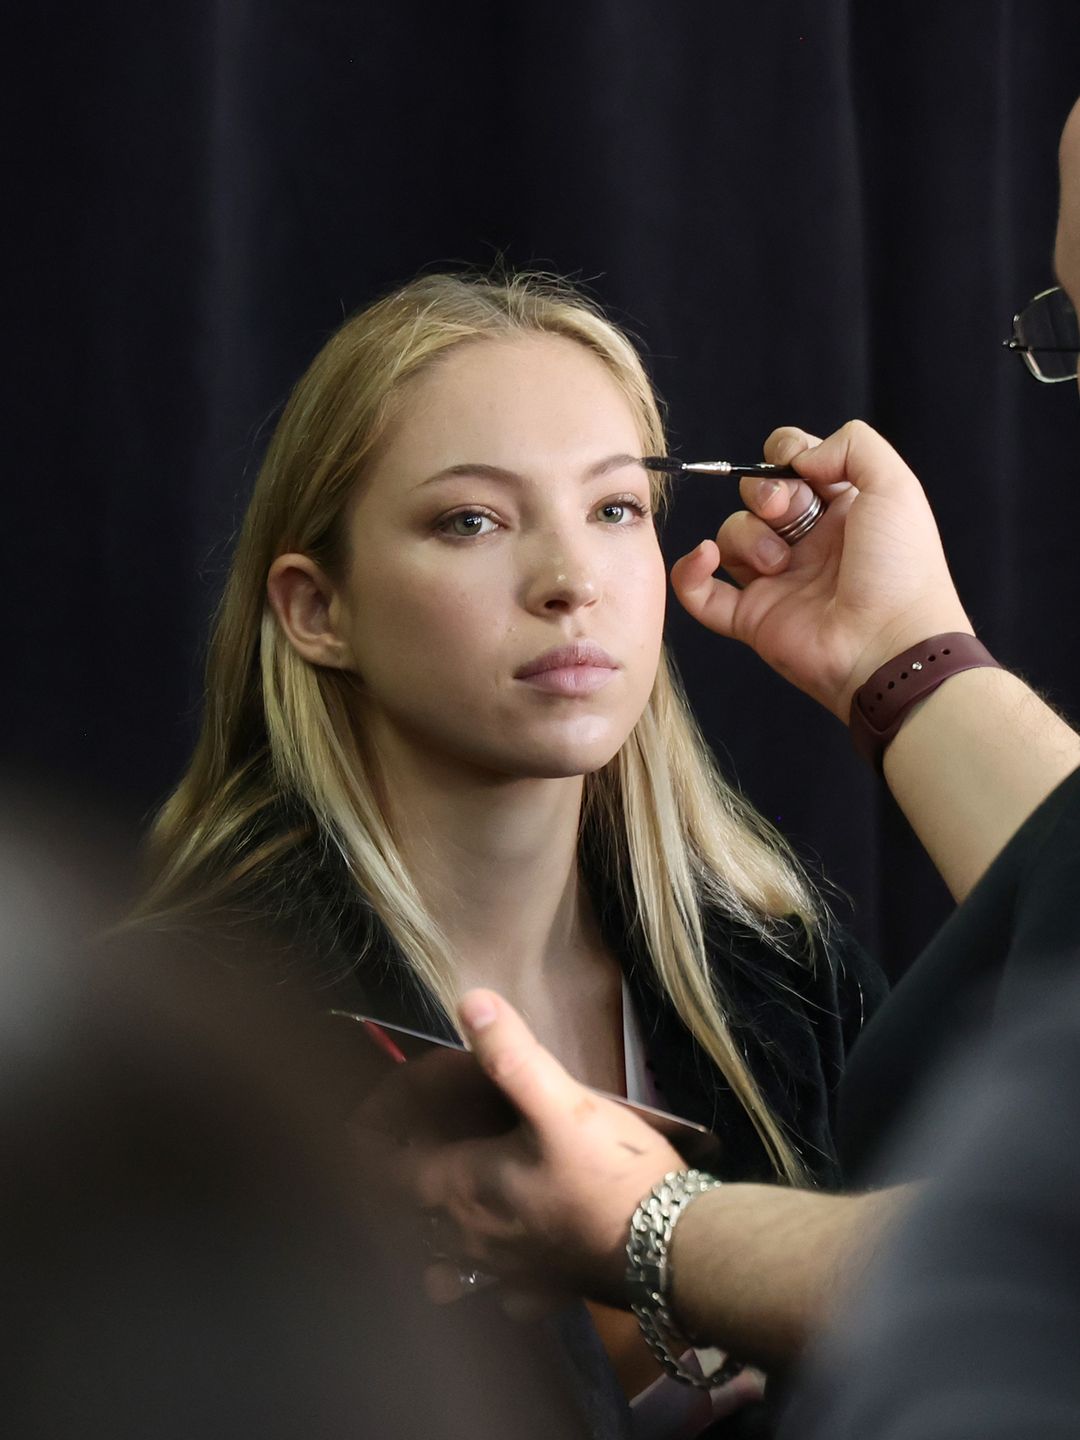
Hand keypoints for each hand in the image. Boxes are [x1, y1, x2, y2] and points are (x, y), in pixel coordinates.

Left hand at [388, 990, 682, 1308]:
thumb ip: (512, 1054)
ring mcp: (505, 1274)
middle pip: (402, 1223)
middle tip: (405, 1150)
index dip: (371, 1139)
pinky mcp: (544, 1293)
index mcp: (463, 1189)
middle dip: (393, 1189)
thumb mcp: (562, 1101)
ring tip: (444, 1212)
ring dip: (431, 1244)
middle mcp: (471, 1239)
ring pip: (441, 1272)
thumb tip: (469, 1002)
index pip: (383, 1169)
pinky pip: (499, 1295)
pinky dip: (491, 1279)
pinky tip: (509, 1257)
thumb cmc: (611, 1174)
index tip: (375, 1113)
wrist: (671, 1248)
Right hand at [669, 420, 972, 721]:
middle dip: (763, 492)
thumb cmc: (901, 569)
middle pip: (756, 495)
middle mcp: (807, 542)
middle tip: (784, 511)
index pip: (793, 462)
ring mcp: (777, 581)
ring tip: (779, 562)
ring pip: (731, 537)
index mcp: (841, 509)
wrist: (891, 645)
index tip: (796, 464)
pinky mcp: (752, 618)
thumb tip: (799, 457)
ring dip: (746, 537)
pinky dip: (691, 572)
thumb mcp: (896, 486)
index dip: (784, 453)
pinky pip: (701, 593)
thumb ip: (852, 445)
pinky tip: (705, 557)